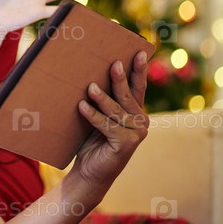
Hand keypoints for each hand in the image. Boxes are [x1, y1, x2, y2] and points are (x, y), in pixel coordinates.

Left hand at [72, 51, 148, 196]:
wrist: (89, 172)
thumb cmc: (91, 140)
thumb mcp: (98, 116)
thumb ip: (102, 99)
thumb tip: (89, 73)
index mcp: (136, 111)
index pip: (138, 86)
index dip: (139, 69)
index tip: (140, 51)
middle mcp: (141, 121)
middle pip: (128, 96)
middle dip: (120, 79)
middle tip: (113, 64)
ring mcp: (136, 134)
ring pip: (116, 110)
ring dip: (102, 98)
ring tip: (90, 87)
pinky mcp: (126, 144)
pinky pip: (107, 125)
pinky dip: (93, 116)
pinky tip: (82, 106)